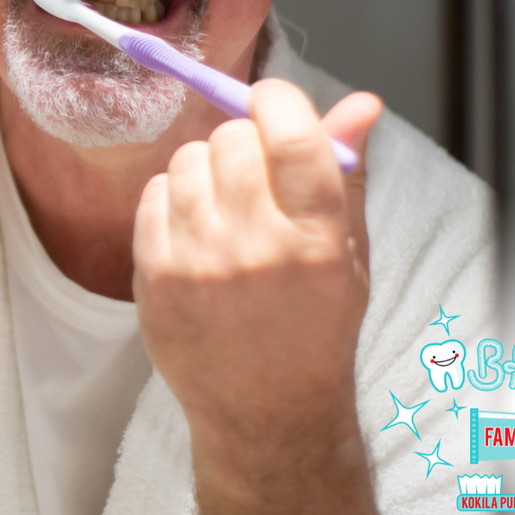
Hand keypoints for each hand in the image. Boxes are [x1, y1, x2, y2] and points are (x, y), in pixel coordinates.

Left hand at [132, 79, 381, 514]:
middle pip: (232, 138)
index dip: (277, 100)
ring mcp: (199, 262)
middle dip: (243, 140)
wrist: (266, 413)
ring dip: (205, 168)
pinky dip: (172, 199)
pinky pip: (152, 195)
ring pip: (187, 160)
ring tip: (225, 206)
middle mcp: (256, 247)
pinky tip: (195, 230)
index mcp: (317, 238)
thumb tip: (361, 103)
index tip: (272, 101)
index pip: (291, 133)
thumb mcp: (350, 254)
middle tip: (254, 171)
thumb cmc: (315, 328)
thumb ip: (348, 172)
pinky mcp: (155, 276)